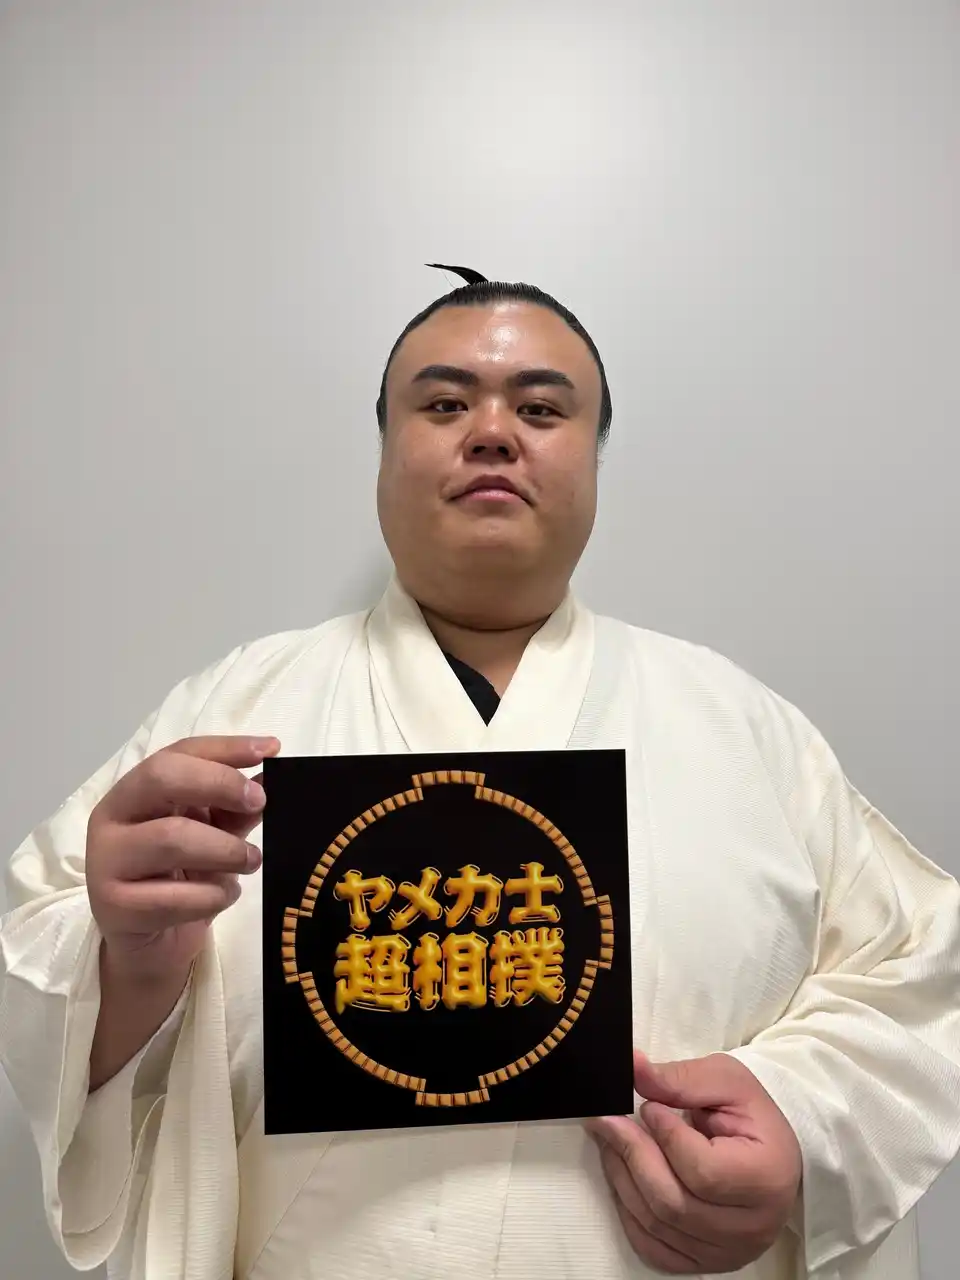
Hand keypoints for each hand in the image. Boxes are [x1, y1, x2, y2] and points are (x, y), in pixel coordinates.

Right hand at [86, 735, 279, 978]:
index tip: (269, 750)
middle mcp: (112, 817)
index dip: (225, 748)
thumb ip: (234, 807)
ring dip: (225, 849)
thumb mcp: (212, 834)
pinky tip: (223, 896)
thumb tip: (270, 777)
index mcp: (135, 791)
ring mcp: (106, 861)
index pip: (178, 752)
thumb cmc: (181, 878)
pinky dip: (211, 896)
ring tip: (250, 861)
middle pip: (161, 777)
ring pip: (171, 838)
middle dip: (219, 783)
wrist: (152, 943)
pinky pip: (172, 897)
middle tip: (259, 802)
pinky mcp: (114, 907)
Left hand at [587, 1051, 800, 1274]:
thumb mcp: (724, 1080)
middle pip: (674, 1204)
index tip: (648, 1107)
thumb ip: (679, 1079)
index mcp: (766, 1179)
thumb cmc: (750, 1111)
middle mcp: (752, 1228)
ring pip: (658, 1226)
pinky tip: (621, 1177)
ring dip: (622, 1180)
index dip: (666, 1137)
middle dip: (631, 1156)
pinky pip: (654, 1249)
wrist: (770, 1150)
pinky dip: (628, 1214)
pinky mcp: (706, 1263)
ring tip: (609, 1140)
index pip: (703, 1171)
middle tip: (607, 1120)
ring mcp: (728, 1253)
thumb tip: (632, 1068)